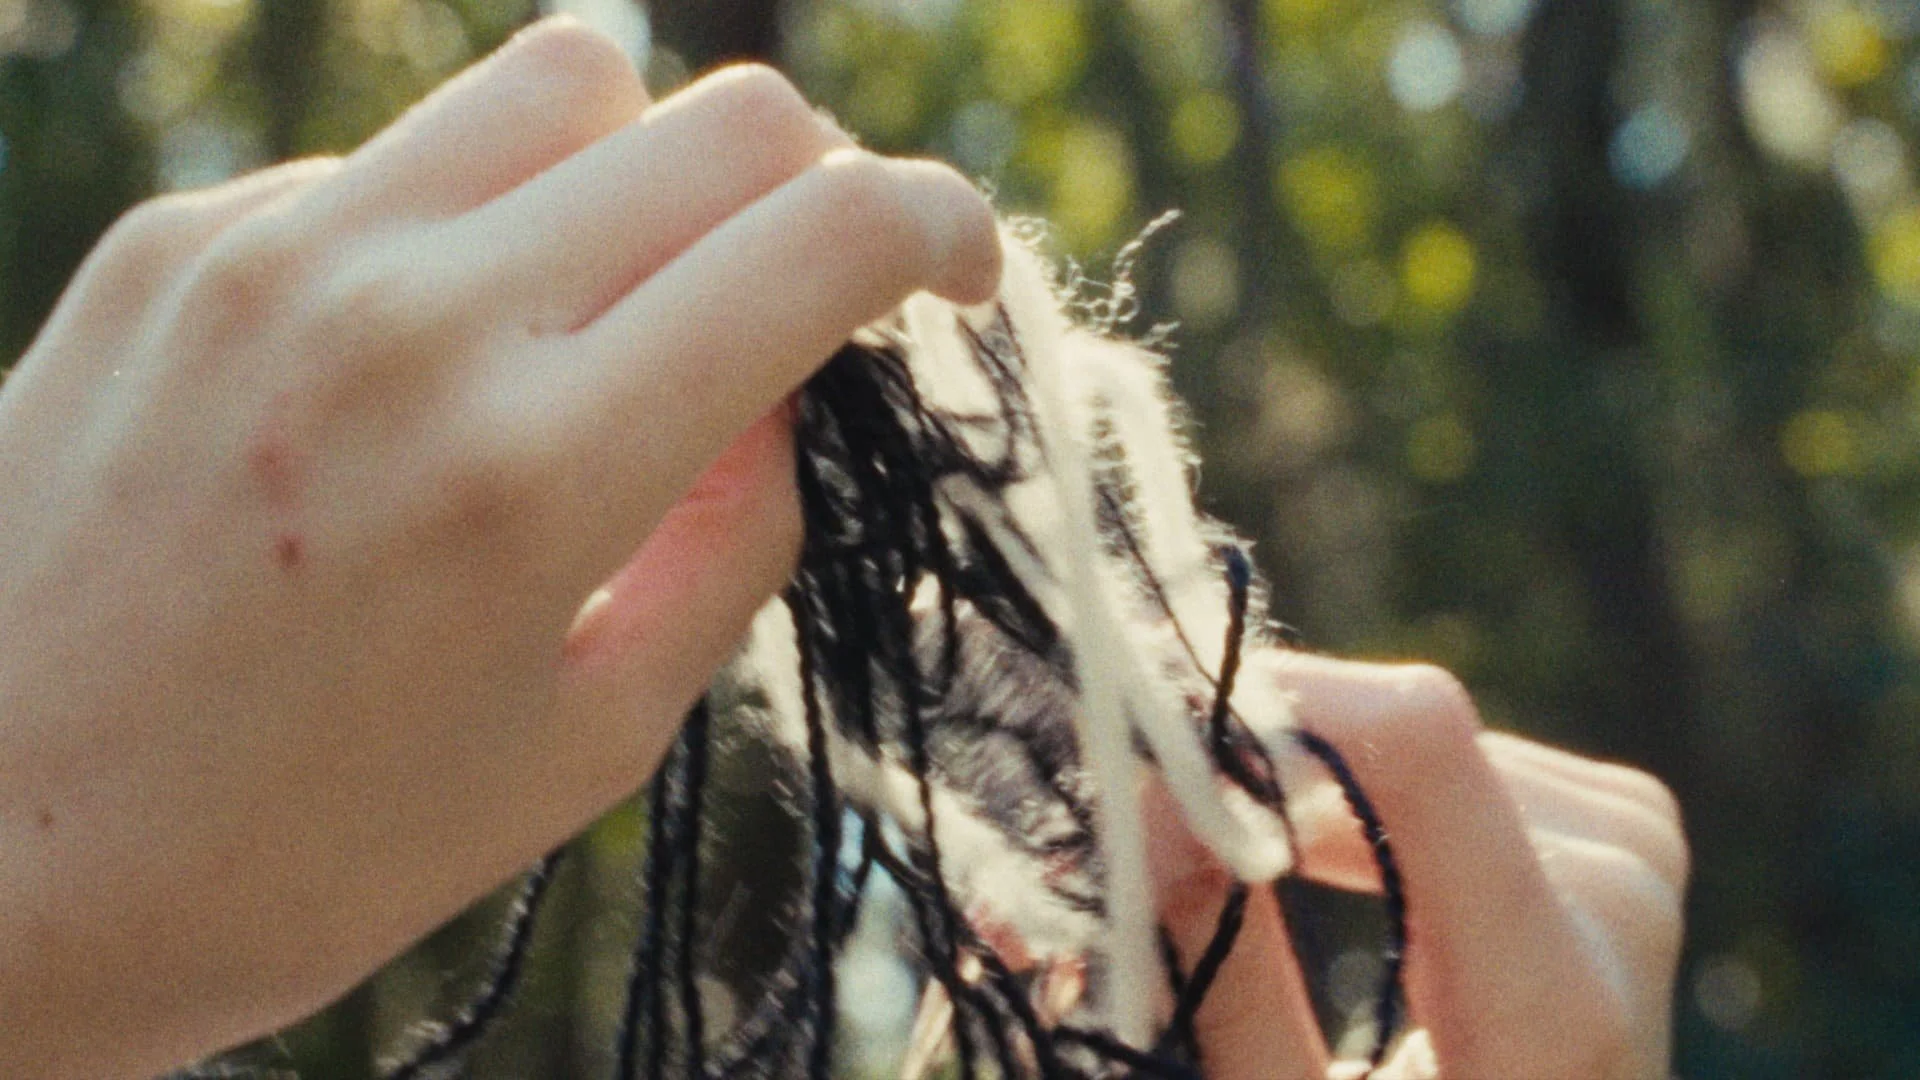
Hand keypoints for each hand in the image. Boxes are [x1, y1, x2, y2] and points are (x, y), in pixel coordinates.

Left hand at [0, 18, 999, 1077]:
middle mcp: (418, 314)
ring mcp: (282, 251)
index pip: (825, 234)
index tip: (957, 273)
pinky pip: (403, 159)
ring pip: (567, 75)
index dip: (941, 228)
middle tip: (800, 295)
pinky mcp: (180, 236)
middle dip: (815, 190)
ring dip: (649, 170)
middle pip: (721, 116)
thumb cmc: (300, 849)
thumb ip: (732, 543)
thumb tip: (790, 394)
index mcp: (543, 467)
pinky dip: (477, 224)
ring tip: (616, 302)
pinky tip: (425, 354)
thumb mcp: (587, 742)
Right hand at [1154, 655, 1686, 1078]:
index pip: (1421, 739)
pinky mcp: (1629, 829)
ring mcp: (1638, 855)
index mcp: (1553, 1004)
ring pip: (1418, 733)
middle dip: (1254, 770)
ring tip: (1228, 879)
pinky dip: (1369, 792)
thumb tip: (1135, 794)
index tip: (1147, 756)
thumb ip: (1212, 971)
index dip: (1266, 715)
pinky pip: (1464, 753)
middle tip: (1143, 850)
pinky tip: (1333, 865)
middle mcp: (1622, 900)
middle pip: (1401, 733)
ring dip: (1303, 787)